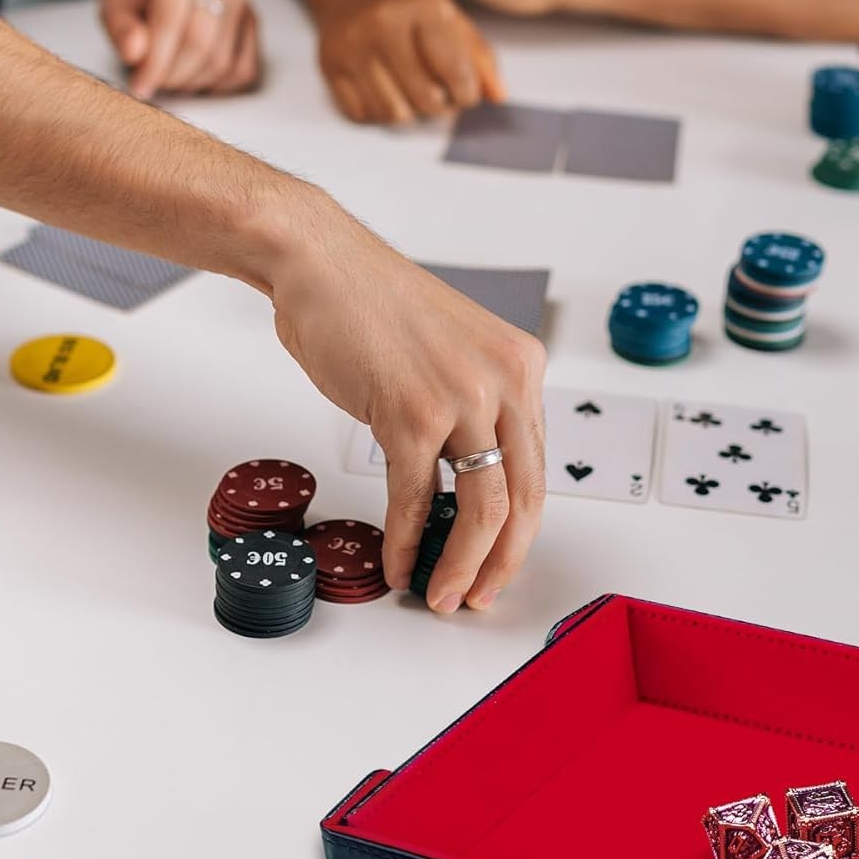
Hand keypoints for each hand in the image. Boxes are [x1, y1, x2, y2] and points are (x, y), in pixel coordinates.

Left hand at [100, 0, 260, 98]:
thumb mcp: (115, 4)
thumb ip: (120, 28)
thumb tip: (135, 53)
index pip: (171, 21)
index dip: (155, 62)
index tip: (141, 88)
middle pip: (200, 45)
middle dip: (174, 75)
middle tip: (155, 83)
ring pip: (222, 62)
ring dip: (194, 82)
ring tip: (172, 76)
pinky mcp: (253, 21)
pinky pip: (243, 70)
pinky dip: (218, 85)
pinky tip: (196, 75)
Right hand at [268, 200, 543, 610]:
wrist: (320, 263)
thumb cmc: (376, 307)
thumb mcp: (457, 355)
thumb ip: (479, 410)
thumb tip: (475, 484)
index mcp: (523, 368)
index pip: (537, 468)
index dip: (521, 528)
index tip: (501, 562)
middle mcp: (506, 382)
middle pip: (523, 498)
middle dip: (502, 560)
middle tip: (479, 595)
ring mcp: (461, 398)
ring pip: (482, 507)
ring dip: (461, 564)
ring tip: (440, 595)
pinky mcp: (410, 414)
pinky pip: (417, 498)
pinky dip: (409, 542)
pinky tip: (400, 566)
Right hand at [312, 0, 502, 123]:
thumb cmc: (406, 5)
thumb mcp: (449, 18)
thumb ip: (479, 58)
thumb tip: (499, 98)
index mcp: (420, 8)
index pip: (454, 71)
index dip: (466, 94)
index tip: (464, 93)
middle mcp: (383, 25)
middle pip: (425, 100)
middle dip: (440, 107)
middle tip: (441, 97)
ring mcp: (352, 46)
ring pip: (393, 114)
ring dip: (409, 113)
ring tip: (412, 92)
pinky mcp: (329, 65)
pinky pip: (362, 114)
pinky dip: (378, 110)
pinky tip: (385, 88)